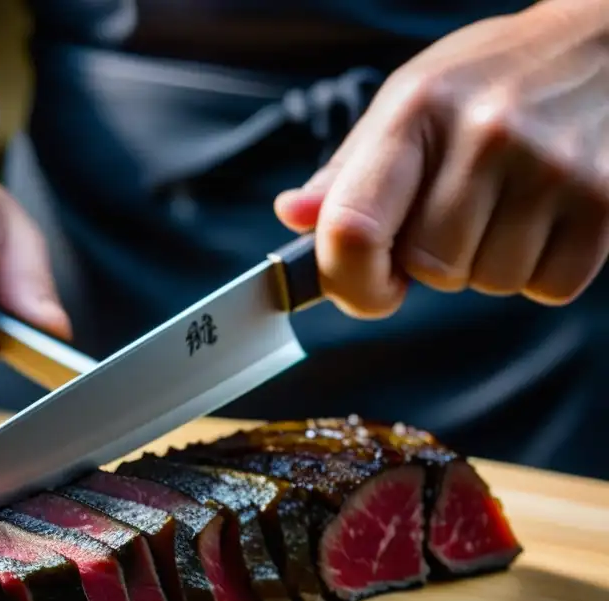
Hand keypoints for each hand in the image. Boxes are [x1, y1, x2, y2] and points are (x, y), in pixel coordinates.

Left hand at [274, 0, 608, 318]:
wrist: (605, 41)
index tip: (365, 286)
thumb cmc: (492, 78)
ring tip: (508, 202)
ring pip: (489, 282)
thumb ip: (349, 170)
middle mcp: (484, 135)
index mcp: (416, 111)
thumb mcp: (409, 102)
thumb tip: (294, 215)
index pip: (354, 227)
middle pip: (430, 268)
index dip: (348, 280)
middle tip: (460, 209)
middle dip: (436, 258)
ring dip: (490, 262)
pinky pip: (548, 286)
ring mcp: (549, 166)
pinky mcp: (604, 199)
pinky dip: (542, 269)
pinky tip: (545, 215)